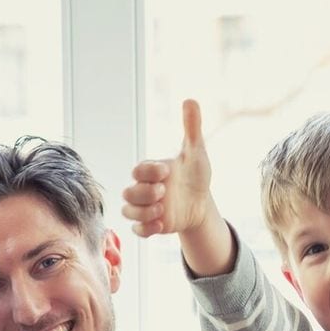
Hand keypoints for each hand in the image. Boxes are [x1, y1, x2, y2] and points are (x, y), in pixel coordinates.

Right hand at [122, 99, 217, 238]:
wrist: (201, 202)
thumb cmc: (195, 175)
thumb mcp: (196, 151)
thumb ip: (191, 127)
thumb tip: (190, 100)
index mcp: (151, 171)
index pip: (139, 170)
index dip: (149, 171)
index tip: (168, 171)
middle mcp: (144, 189)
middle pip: (128, 193)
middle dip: (143, 193)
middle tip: (164, 192)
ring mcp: (146, 208)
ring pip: (128, 212)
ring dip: (142, 213)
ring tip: (162, 210)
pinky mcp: (150, 225)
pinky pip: (137, 231)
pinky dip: (146, 229)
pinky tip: (162, 224)